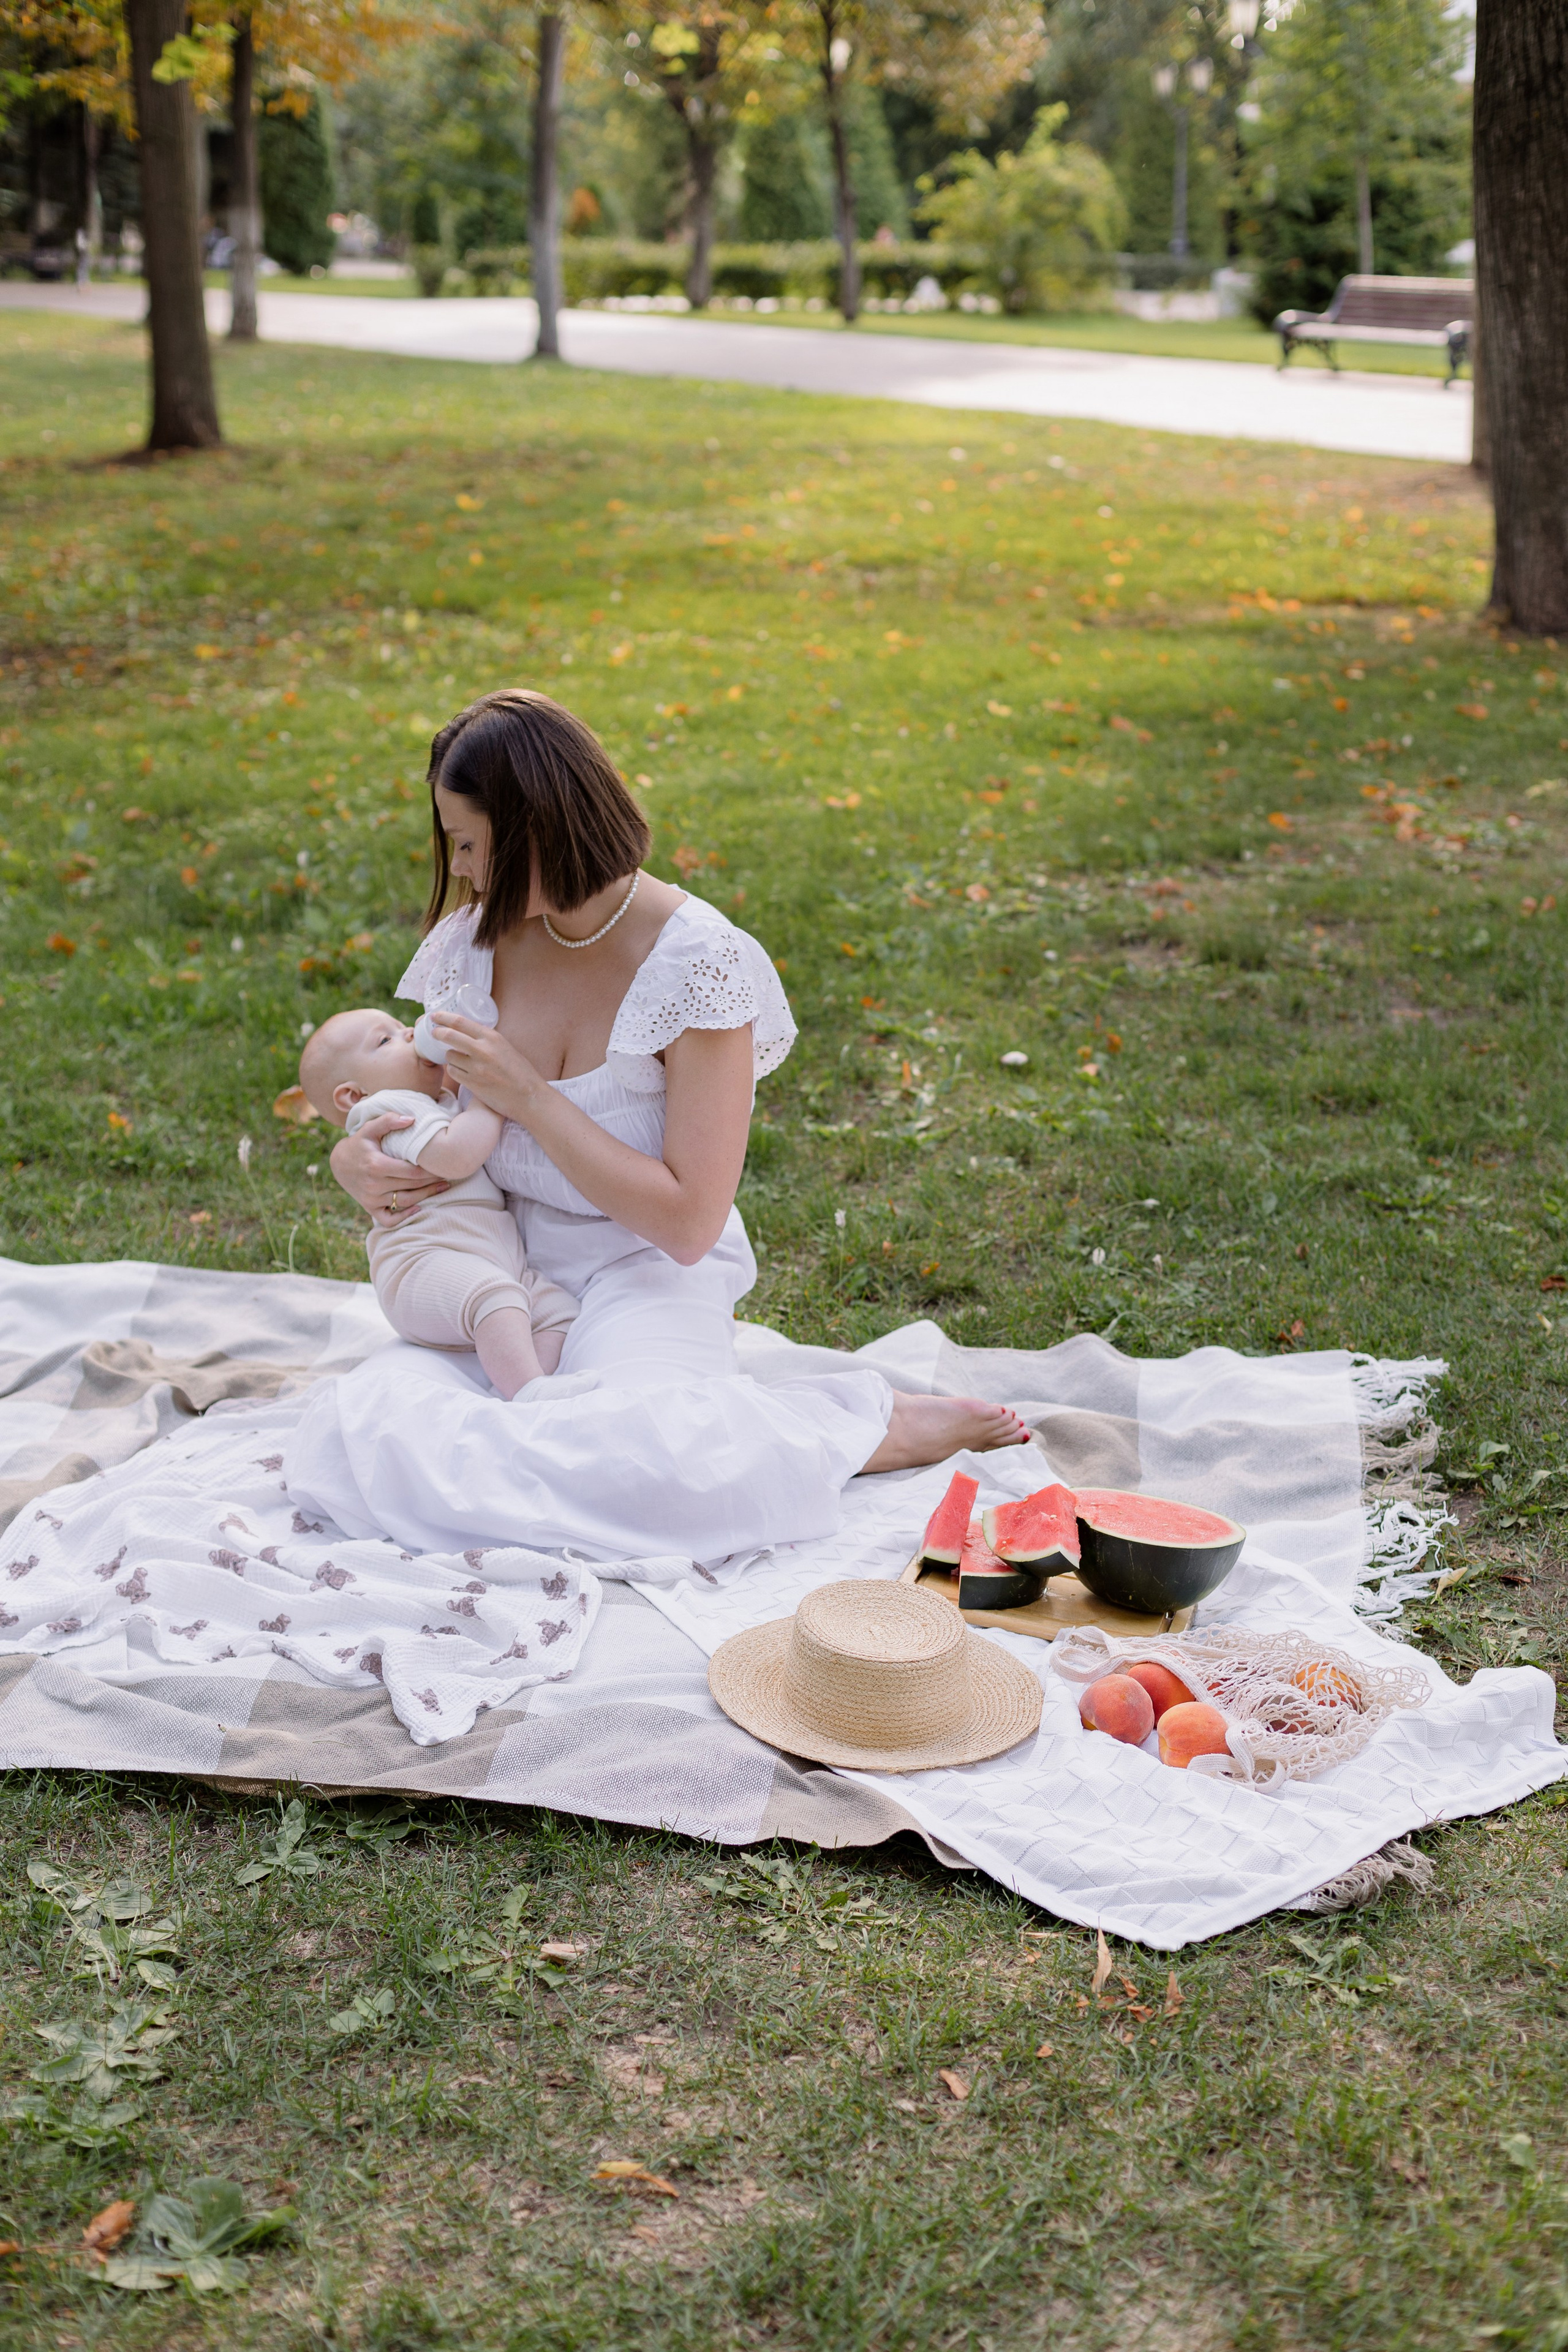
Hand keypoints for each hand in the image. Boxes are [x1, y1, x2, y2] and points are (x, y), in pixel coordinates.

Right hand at [329, 1113, 447, 1226]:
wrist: (338, 1162)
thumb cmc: (360, 1143)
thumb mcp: (370, 1128)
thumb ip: (389, 1120)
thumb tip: (412, 1119)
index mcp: (376, 1165)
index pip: (412, 1172)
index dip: (431, 1171)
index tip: (443, 1166)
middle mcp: (374, 1184)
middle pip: (412, 1186)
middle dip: (432, 1182)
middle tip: (448, 1176)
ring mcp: (371, 1199)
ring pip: (405, 1202)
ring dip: (426, 1196)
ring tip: (442, 1188)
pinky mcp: (369, 1208)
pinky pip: (389, 1219)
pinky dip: (404, 1217)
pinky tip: (419, 1208)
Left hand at [427, 1012, 544, 1118]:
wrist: (529, 1097)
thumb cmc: (520, 1073)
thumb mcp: (505, 1047)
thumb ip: (487, 1041)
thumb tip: (467, 1035)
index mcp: (492, 1037)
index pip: (460, 1022)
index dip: (444, 1017)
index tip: (435, 1016)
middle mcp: (483, 1050)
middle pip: (449, 1035)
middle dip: (438, 1032)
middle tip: (434, 1033)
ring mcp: (476, 1068)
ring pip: (450, 1056)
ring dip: (450, 1056)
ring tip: (457, 1059)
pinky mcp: (472, 1083)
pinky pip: (453, 1072)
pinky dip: (454, 1070)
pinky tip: (461, 1071)